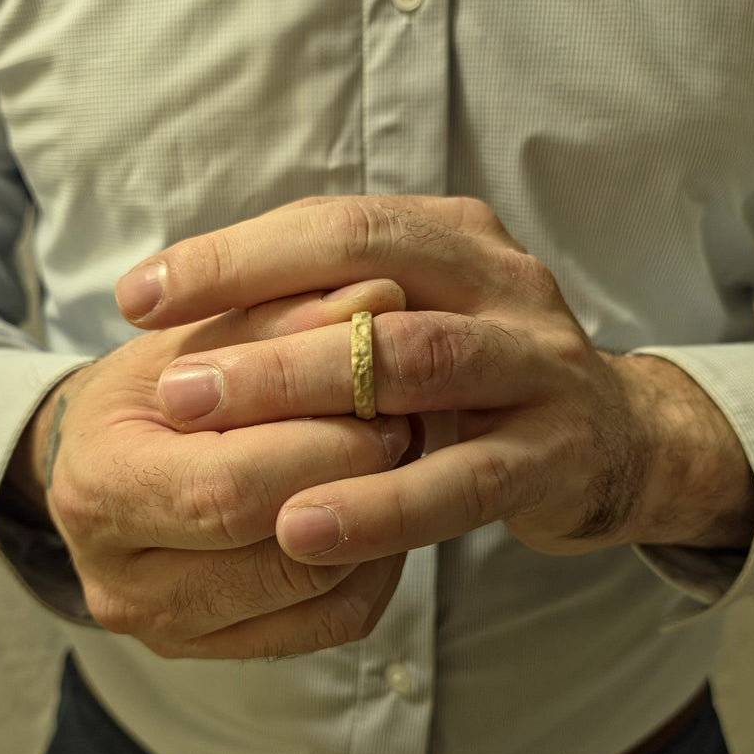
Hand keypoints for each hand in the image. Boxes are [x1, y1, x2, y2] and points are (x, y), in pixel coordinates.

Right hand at [3, 281, 413, 657]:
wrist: (103, 461)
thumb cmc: (151, 389)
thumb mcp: (196, 336)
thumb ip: (279, 318)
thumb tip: (378, 295)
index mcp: (100, 487)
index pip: (232, 487)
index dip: (326, 446)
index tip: (384, 399)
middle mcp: (121, 580)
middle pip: (280, 555)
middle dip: (361, 485)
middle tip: (404, 428)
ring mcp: (167, 628)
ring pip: (319, 600)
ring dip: (379, 527)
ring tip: (393, 462)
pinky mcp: (216, 648)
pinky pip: (330, 626)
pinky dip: (373, 568)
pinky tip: (373, 509)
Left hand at [117, 196, 753, 563]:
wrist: (614, 438)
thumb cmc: (479, 378)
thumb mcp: (411, 321)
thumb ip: (329, 308)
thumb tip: (193, 315)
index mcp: (452, 237)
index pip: (332, 225)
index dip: (232, 256)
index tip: (138, 297)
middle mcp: (502, 281)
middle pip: (371, 280)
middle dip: (262, 331)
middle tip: (170, 386)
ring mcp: (539, 362)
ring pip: (418, 365)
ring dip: (308, 400)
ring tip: (213, 446)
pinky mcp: (558, 451)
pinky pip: (463, 479)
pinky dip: (380, 504)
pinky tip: (303, 529)